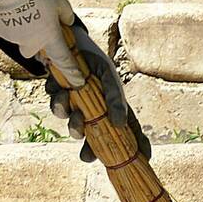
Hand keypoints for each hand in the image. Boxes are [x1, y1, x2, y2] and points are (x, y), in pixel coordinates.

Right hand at [0, 0, 83, 85]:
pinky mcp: (0, 32)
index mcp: (50, 37)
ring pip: (21, 39)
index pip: (63, 60)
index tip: (77, 81)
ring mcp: (15, 39)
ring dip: (24, 30)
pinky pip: (8, 31)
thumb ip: (66, 14)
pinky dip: (11, 23)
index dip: (72, 71)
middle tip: (38, 24)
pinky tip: (12, 8)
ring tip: (24, 8)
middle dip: (37, 41)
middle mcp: (32, 43)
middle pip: (36, 50)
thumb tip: (67, 21)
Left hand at [44, 24, 152, 163]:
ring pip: (73, 127)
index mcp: (112, 106)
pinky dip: (59, 101)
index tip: (144, 160)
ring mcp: (76, 106)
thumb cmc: (92, 59)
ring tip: (74, 111)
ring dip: (72, 123)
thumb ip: (115, 98)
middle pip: (96, 140)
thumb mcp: (107, 75)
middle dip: (91, 151)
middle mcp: (95, 111)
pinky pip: (57, 107)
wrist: (66, 41)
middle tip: (87, 156)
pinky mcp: (59, 98)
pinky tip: (60, 89)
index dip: (137, 147)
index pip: (129, 131)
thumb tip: (119, 123)